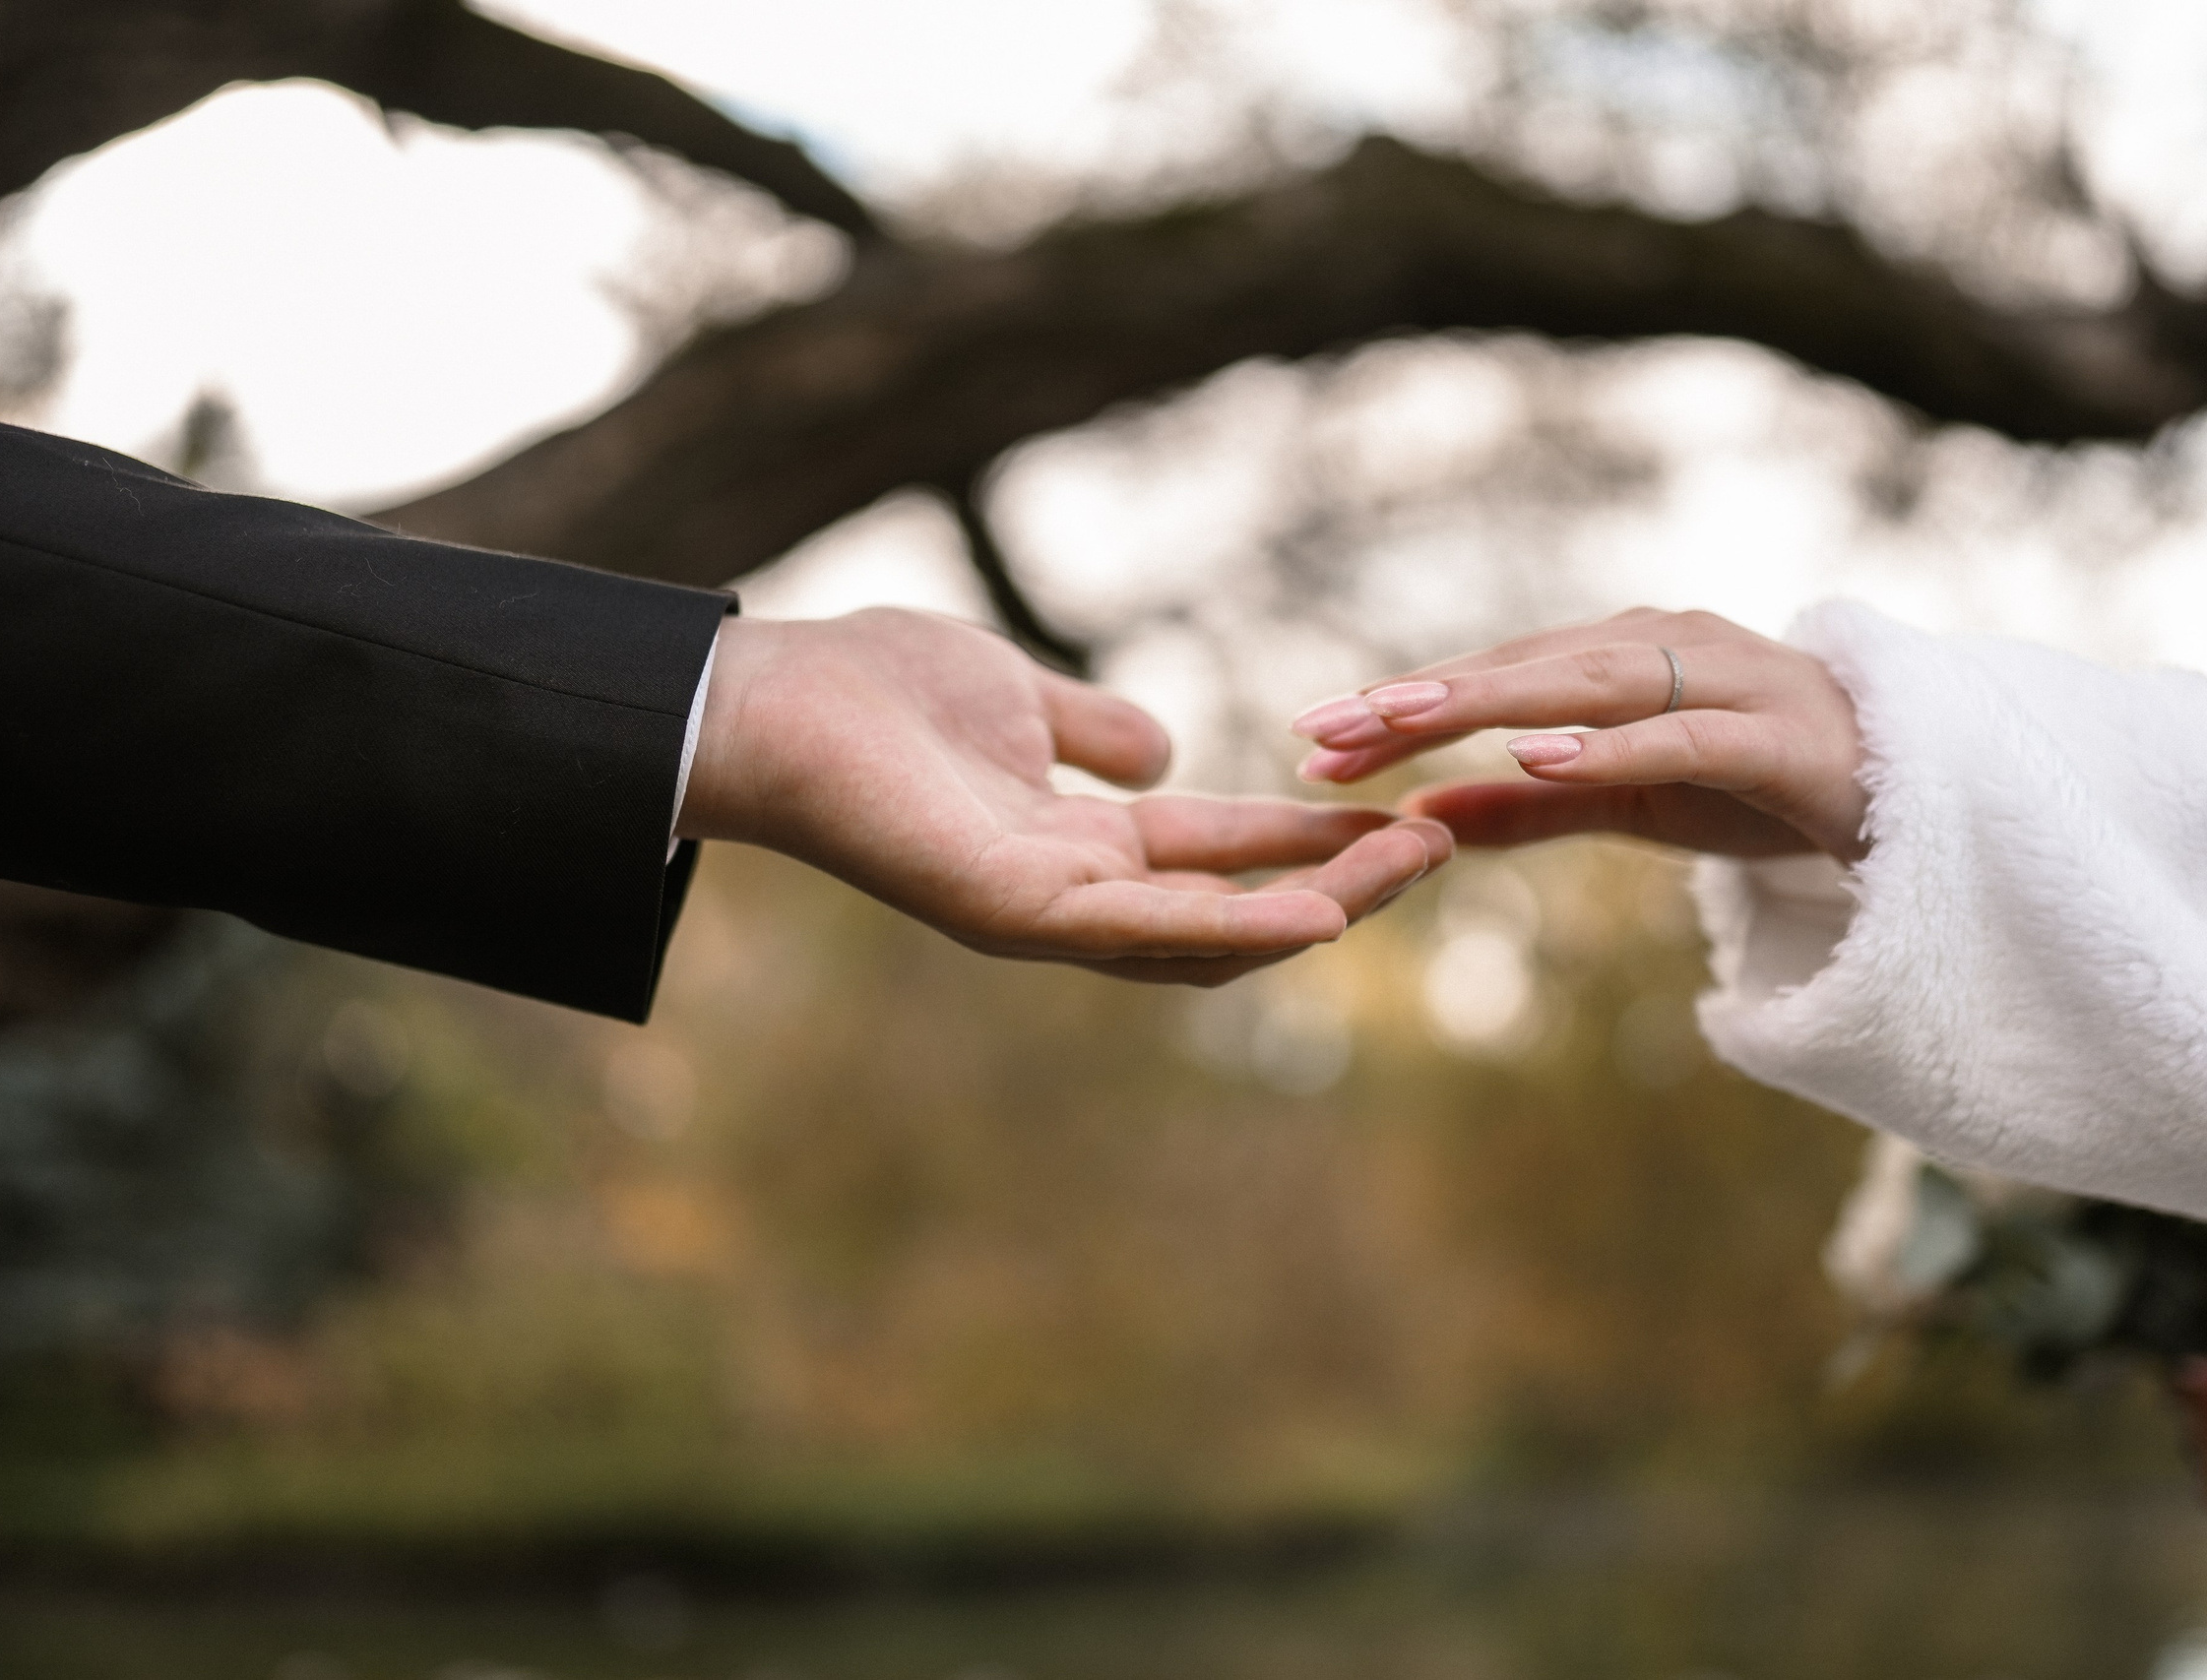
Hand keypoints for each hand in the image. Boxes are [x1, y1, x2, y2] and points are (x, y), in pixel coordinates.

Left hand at [680, 609, 1450, 983]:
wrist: (766, 698)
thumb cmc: (871, 691)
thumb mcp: (1019, 697)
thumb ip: (1094, 729)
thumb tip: (1165, 751)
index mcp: (1080, 845)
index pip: (1221, 855)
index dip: (1312, 842)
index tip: (1402, 813)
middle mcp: (1072, 895)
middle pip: (1236, 910)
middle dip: (1342, 884)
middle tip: (1440, 846)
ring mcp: (1044, 915)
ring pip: (1209, 935)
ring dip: (1316, 906)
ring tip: (1410, 868)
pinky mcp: (1011, 912)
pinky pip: (1141, 929)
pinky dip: (1232, 926)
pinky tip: (1316, 913)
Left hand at [1290, 608, 1868, 863]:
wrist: (1913, 801)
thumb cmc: (1757, 788)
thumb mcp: (1625, 805)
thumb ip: (1526, 811)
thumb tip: (1415, 820)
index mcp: (1619, 658)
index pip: (1490, 677)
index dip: (1402, 705)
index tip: (1311, 735)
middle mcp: (1665, 646)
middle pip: (1523, 668)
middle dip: (1420, 698)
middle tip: (1327, 725)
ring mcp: (1726, 681)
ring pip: (1589, 683)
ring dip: (1492, 702)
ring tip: (1406, 721)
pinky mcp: (1775, 739)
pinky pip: (1681, 737)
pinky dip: (1609, 744)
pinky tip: (1537, 756)